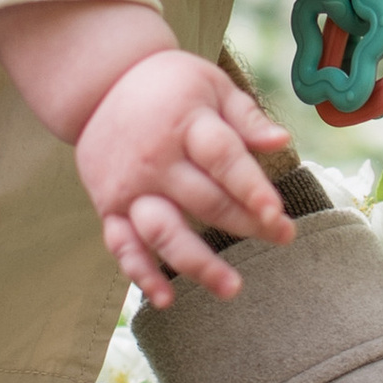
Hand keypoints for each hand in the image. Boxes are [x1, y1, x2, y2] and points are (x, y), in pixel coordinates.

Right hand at [75, 47, 294, 309]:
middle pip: (204, 200)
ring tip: (232, 288)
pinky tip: (166, 298)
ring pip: (164, 232)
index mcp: (184, 124)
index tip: (277, 214)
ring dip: (198, 264)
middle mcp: (155, 160)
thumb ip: (247, 117)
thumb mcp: (212, 86)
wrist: (99, 84)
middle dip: (246, 224)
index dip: (251, 188)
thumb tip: (282, 143)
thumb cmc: (169, 85)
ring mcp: (130, 188)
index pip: (223, 159)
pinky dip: (141, 274)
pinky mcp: (110, 208)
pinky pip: (123, 246)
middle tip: (283, 238)